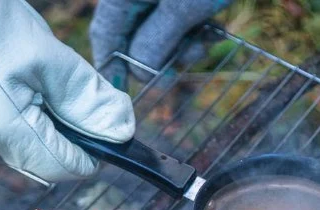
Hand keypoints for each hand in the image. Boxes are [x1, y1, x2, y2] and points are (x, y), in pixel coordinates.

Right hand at [0, 0, 134, 182]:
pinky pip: (4, 130)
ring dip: (48, 123)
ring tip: (43, 80)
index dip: (96, 150)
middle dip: (71, 134)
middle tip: (71, 90)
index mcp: (8, 134)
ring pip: (27, 146)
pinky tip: (20, 80)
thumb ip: (87, 100)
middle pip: (48, 160)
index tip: (104, 122)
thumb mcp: (47, 58)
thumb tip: (121, 131)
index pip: (69, 168)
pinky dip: (24, 114)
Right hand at [90, 0, 230, 89]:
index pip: (106, 32)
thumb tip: (141, 74)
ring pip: (163, 26)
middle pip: (137, 31)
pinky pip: (183, 14)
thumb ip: (157, 42)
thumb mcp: (182, 8)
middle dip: (159, 55)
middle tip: (179, 68)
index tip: (121, 90)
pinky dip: (195, 27)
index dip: (112, 64)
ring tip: (205, 42)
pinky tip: (212, 30)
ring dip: (183, 43)